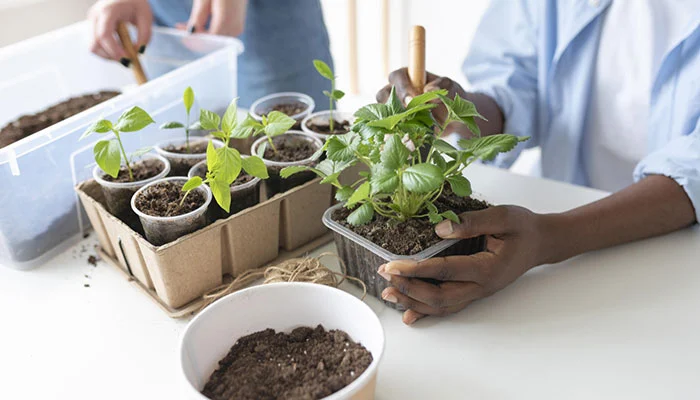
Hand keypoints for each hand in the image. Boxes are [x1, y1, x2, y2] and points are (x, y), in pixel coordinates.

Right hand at [88, 0, 152, 61]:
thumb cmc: (136, 2)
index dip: (114, 51)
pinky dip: (107, 50)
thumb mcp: (146, 17)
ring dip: (108, 54)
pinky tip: (119, 47)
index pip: (104, 35)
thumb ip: (145, 36)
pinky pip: (96, 43)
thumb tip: (139, 52)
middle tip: (127, 60)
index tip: (126, 60)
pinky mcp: (92, 26)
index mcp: (108, 11)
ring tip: (125, 52)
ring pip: (93, 46)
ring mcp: (91, 21)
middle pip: (94, 44)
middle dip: (110, 56)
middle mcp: (95, 16)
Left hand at [176, 0, 247, 36]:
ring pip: (216, 40)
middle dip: (196, 38)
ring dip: (201, 35)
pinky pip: (221, 35)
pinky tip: (198, 25)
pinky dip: (208, 32)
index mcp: (226, 19)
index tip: (180, 34)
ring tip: (185, 25)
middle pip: (212, 41)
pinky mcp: (237, 26)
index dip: (194, 39)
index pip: (209, 39)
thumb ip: (199, 16)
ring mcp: (237, 28)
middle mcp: (234, 27)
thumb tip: (191, 32)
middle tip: (180, 28)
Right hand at [376, 68, 468, 126]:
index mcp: (407, 76)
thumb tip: (428, 90)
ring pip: (383, 112)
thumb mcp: (449, 86)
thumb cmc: (449, 96)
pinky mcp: (396, 123)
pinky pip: (389, 127)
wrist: (453, 117)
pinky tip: (405, 134)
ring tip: (405, 125)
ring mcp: (394, 108)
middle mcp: (396, 91)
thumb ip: (440, 85)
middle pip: (383, 94)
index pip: (397, 77)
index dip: (401, 88)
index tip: (412, 99)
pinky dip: (395, 130)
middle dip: (392, 104)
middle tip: (407, 113)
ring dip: (392, 118)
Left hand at [377, 205, 550, 324]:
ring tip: (388, 293)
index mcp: (487, 268)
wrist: (541, 242)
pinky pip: (448, 307)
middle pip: (439, 297)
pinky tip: (408, 315)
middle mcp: (481, 286)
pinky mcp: (473, 292)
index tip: (392, 264)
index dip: (416, 269)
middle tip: (384, 276)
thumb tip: (439, 230)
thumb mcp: (503, 216)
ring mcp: (477, 293)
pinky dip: (426, 312)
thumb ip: (472, 222)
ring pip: (441, 306)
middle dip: (408, 288)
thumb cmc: (523, 227)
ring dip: (413, 302)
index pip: (444, 271)